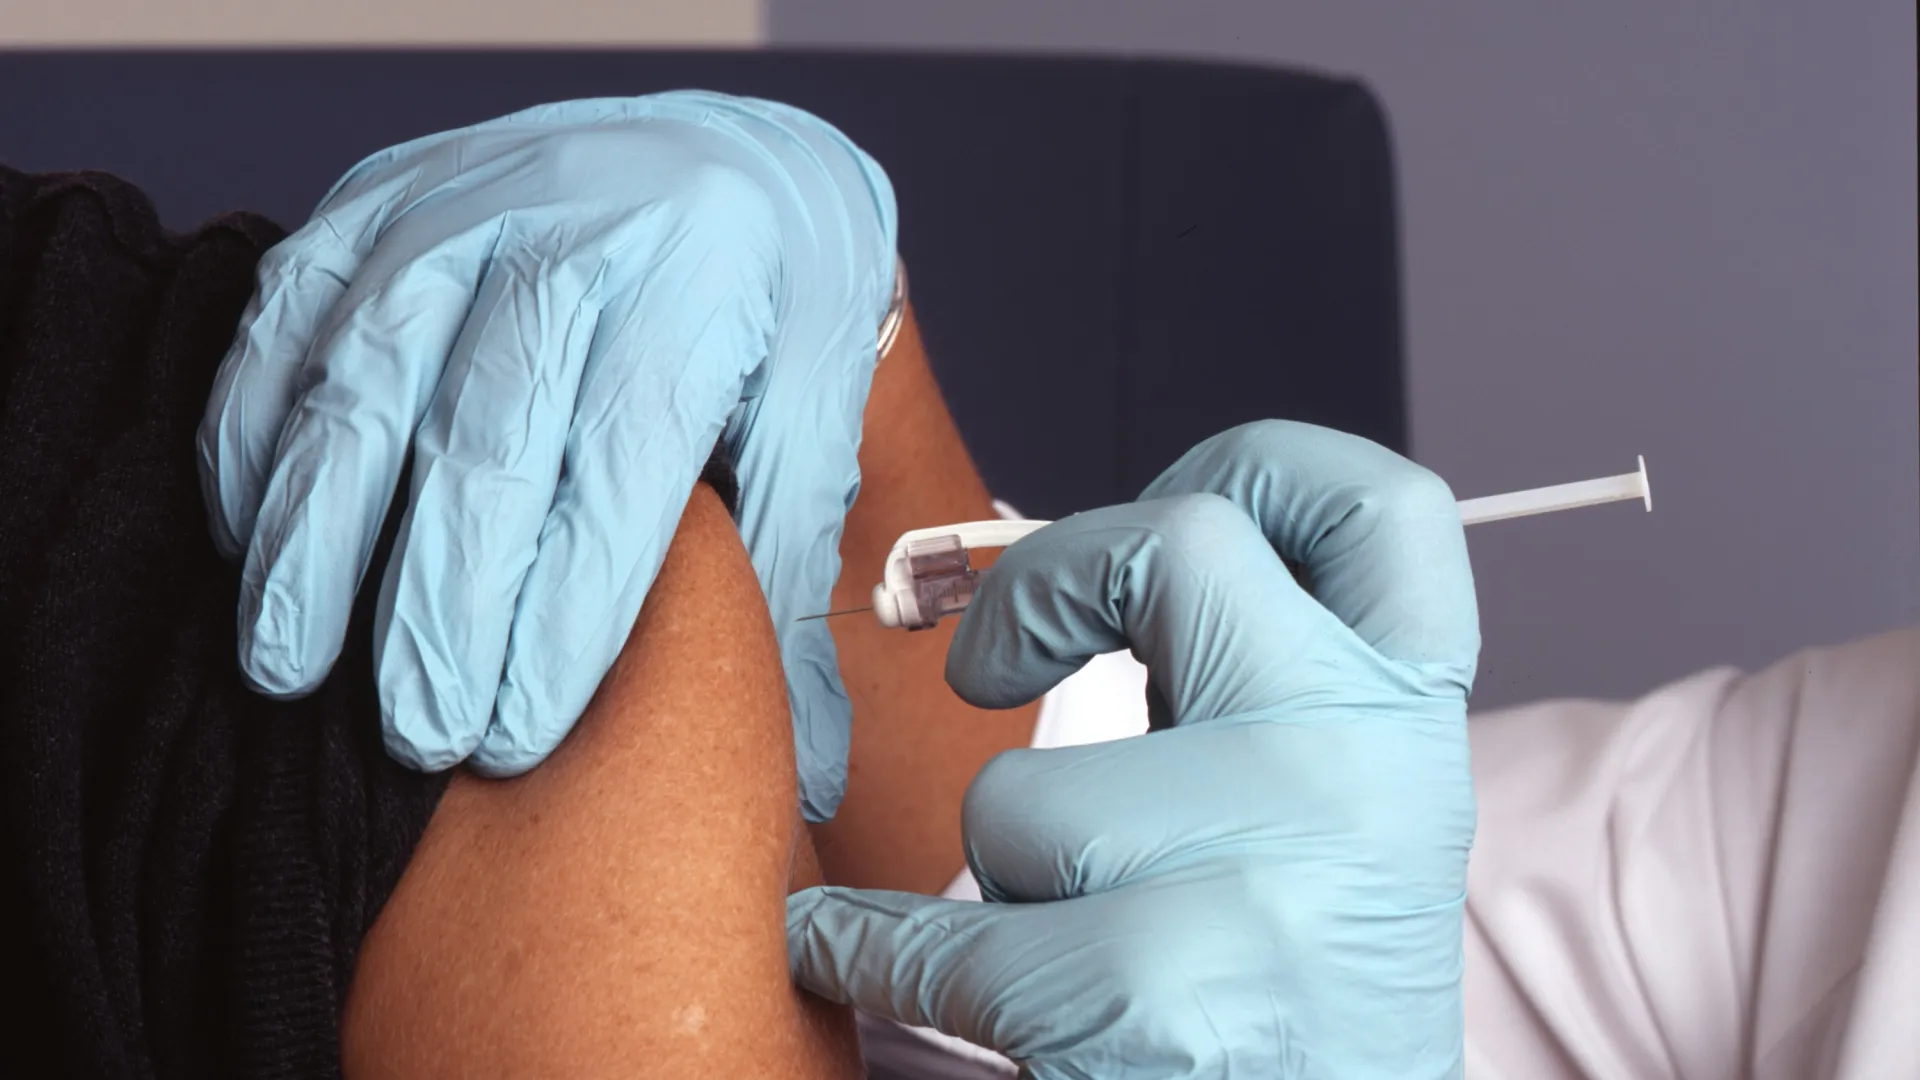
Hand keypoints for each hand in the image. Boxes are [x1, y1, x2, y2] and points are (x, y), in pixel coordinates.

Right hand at [197, 93, 896, 817]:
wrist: (722, 158)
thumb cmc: (773, 307)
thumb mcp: (820, 414)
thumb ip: (793, 575)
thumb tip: (810, 763)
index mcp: (695, 292)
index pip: (616, 470)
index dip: (561, 613)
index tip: (513, 736)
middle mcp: (568, 242)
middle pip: (483, 440)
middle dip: (439, 603)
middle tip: (416, 735)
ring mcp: (456, 212)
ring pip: (363, 385)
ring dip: (316, 535)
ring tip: (290, 666)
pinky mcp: (372, 203)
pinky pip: (288, 320)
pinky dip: (254, 430)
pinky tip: (253, 538)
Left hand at [786, 420, 1480, 1077]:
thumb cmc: (1295, 997)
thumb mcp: (1322, 822)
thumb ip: (1246, 695)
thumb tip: (1077, 578)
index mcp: (1412, 726)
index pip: (1385, 510)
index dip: (1262, 464)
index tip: (1166, 497)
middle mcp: (1367, 772)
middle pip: (1180, 549)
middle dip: (1042, 582)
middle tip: (982, 660)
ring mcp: (1273, 874)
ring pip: (1022, 792)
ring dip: (997, 870)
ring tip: (1056, 940)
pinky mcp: (1163, 991)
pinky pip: (936, 933)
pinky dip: (864, 948)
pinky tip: (848, 955)